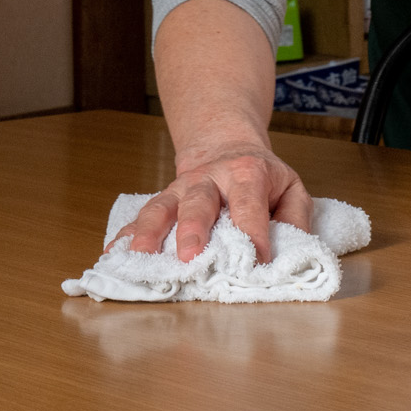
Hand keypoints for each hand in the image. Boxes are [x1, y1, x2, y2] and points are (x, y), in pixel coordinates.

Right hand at [120, 141, 314, 262]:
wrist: (226, 147)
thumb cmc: (262, 178)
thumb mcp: (290, 188)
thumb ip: (296, 219)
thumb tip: (292, 253)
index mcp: (247, 173)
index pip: (250, 203)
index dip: (254, 231)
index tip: (256, 262)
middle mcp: (210, 178)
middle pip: (199, 200)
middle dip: (193, 228)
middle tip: (190, 256)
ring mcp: (181, 188)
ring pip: (162, 206)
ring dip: (150, 231)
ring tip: (141, 256)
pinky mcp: (163, 200)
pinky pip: (140, 216)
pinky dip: (126, 234)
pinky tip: (114, 253)